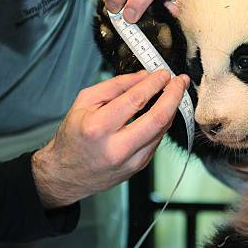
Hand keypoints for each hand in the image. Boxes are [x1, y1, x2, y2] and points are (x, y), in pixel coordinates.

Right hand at [32, 70, 189, 207]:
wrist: (67, 174)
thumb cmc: (74, 137)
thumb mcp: (84, 102)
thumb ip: (114, 86)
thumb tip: (143, 76)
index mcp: (98, 127)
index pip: (135, 100)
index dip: (154, 84)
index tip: (163, 73)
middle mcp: (116, 147)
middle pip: (158, 118)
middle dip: (174, 96)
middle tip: (180, 81)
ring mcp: (130, 160)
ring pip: (162, 130)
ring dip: (172, 108)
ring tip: (175, 93)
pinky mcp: (138, 166)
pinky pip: (157, 140)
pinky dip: (162, 123)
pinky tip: (163, 112)